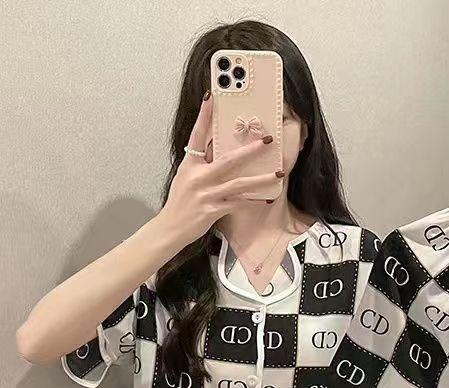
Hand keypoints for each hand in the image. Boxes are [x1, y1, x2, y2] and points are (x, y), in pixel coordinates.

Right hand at [157, 91, 283, 248]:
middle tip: (267, 140)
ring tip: (278, 173)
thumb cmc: (180, 202)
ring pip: (238, 183)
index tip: (212, 98)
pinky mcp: (212, 210)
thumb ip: (202, 164)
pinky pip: (238, 203)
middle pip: (228, 159)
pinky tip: (266, 198)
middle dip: (250, 150)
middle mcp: (198, 177)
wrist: (170, 227)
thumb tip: (218, 149)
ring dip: (260, 178)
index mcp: (190, 165)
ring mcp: (206, 194)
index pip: (197, 135)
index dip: (205, 117)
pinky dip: (253, 201)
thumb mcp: (186, 177)